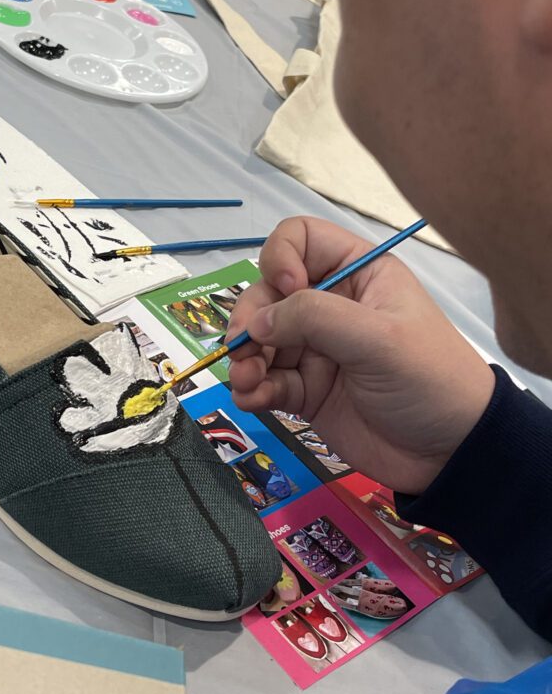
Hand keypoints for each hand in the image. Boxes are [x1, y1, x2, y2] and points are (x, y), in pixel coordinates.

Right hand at [227, 217, 495, 494]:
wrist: (449, 453)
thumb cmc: (428, 378)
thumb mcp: (378, 338)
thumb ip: (314, 318)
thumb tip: (256, 322)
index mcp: (356, 274)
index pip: (299, 240)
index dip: (281, 258)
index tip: (286, 290)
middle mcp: (330, 305)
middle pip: (267, 293)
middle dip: (250, 317)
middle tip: (244, 347)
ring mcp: (315, 349)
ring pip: (259, 339)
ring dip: (243, 357)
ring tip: (246, 381)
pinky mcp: (306, 390)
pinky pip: (265, 381)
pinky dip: (251, 388)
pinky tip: (252, 399)